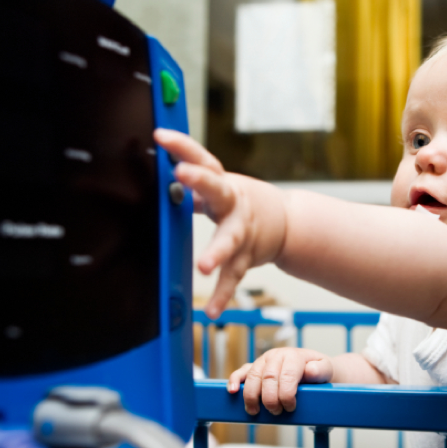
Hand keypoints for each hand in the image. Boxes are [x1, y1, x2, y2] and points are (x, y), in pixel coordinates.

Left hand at [153, 129, 286, 318]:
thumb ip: (191, 186)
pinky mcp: (246, 257)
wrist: (288, 223)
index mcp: (223, 184)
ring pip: (229, 240)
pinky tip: (212, 312)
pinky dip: (223, 295)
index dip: (182, 146)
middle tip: (181, 172)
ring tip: (203, 266)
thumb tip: (158, 179)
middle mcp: (234, 204)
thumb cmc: (241, 202)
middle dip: (200, 180)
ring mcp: (243, 232)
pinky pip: (233, 277)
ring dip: (216, 252)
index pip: (202, 159)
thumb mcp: (219, 187)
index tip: (160, 136)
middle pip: (217, 189)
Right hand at [227, 348, 332, 414]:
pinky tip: (232, 391)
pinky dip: (234, 380)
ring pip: (252, 377)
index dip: (287, 394)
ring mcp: (263, 361)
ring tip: (255, 411)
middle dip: (270, 399)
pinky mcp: (254, 367)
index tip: (291, 407)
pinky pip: (241, 372)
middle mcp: (276, 356)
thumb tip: (310, 370)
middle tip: (276, 412)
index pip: (287, 376)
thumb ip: (321, 370)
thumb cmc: (318, 371)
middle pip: (268, 378)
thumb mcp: (326, 370)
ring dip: (251, 396)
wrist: (314, 369)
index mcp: (293, 356)